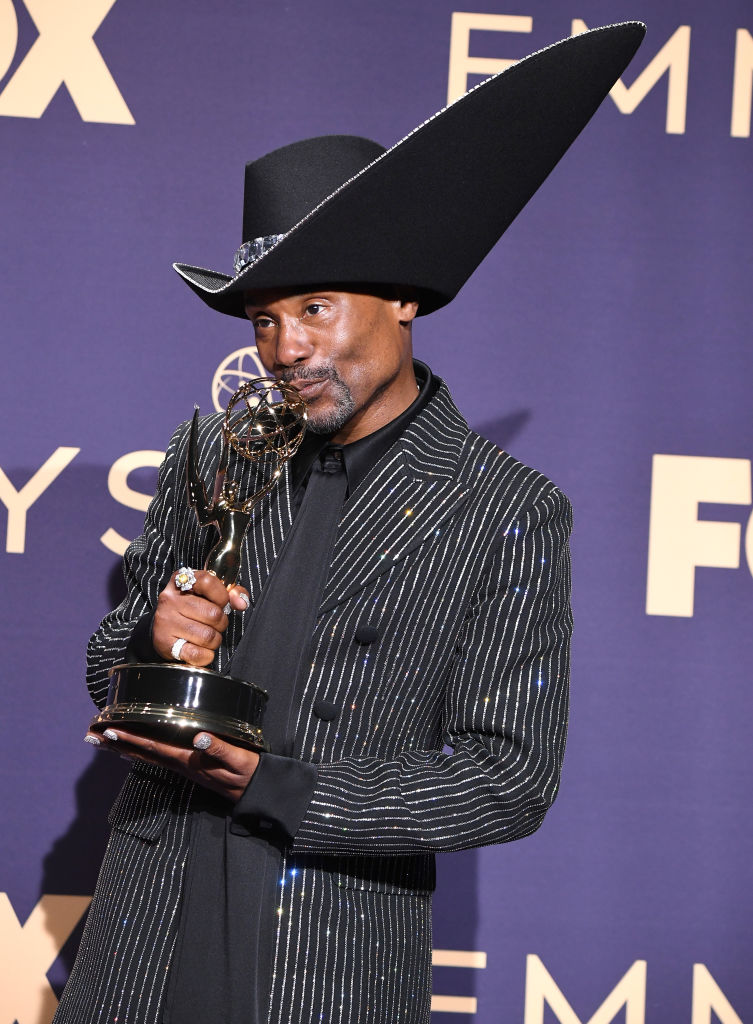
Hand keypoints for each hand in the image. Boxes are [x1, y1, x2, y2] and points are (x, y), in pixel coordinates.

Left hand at [87, 728, 258, 802]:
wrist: (256, 791)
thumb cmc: (249, 773)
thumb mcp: (239, 760)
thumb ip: (219, 749)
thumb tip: (198, 737)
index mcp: (188, 760)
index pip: (153, 747)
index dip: (130, 738)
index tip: (108, 730)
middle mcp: (180, 764)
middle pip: (142, 753)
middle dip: (116, 744)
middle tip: (91, 735)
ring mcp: (183, 766)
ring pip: (147, 755)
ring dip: (123, 747)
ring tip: (103, 739)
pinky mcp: (189, 765)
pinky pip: (157, 756)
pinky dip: (140, 750)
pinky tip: (134, 747)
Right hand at [153, 570, 249, 666]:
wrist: (162, 628)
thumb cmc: (191, 607)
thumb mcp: (206, 593)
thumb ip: (230, 593)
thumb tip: (242, 603)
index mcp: (180, 580)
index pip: (208, 581)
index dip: (221, 595)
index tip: (221, 603)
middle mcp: (170, 599)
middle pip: (213, 613)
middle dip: (221, 622)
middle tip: (215, 624)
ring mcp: (166, 621)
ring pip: (207, 636)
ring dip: (215, 640)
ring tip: (208, 636)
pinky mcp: (164, 643)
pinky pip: (196, 653)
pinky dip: (206, 655)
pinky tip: (202, 650)